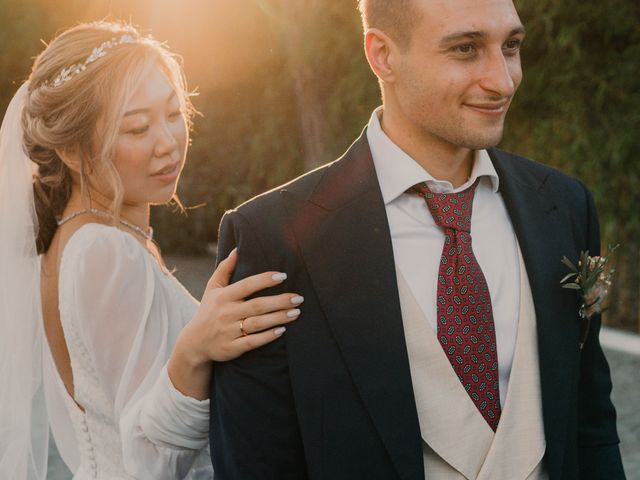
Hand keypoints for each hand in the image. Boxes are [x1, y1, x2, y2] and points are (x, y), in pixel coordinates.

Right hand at [168, 249, 302, 398]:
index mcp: (223, 296)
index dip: (264, 280)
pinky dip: (267, 336)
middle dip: (279, 301)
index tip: (283, 275)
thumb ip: (225, 268)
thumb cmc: (208, 310)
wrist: (194, 343)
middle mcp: (227, 313)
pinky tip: (282, 331)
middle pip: (257, 305)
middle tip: (299, 298)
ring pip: (257, 323)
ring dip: (278, 317)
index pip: (246, 285)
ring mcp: (229, 331)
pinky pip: (252, 342)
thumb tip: (237, 249)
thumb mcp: (212, 288)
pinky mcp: (232, 348)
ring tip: (296, 312)